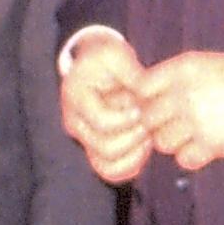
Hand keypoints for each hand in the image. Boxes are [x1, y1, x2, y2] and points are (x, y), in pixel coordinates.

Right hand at [59, 32, 154, 183]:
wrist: (94, 67)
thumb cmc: (105, 58)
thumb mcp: (115, 53)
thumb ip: (131, 72)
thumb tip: (146, 93)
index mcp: (76, 97)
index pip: (101, 121)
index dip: (126, 118)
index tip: (140, 106)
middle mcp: (76, 123)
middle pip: (105, 148)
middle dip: (134, 136)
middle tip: (147, 121)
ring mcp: (85, 139)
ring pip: (107, 165)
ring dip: (134, 154)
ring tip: (146, 135)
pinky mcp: (97, 150)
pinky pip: (112, 171)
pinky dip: (132, 165)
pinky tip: (143, 146)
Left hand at [136, 49, 223, 170]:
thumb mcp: (206, 63)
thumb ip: (175, 78)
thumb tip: (147, 98)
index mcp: (182, 69)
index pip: (142, 88)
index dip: (147, 98)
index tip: (160, 103)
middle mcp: (184, 94)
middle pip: (149, 118)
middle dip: (159, 123)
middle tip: (178, 123)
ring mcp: (196, 120)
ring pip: (163, 142)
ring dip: (175, 142)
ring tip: (194, 134)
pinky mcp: (211, 145)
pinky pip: (184, 160)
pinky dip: (192, 157)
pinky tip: (205, 147)